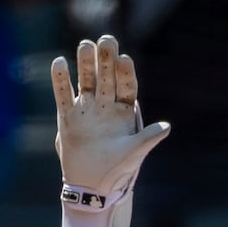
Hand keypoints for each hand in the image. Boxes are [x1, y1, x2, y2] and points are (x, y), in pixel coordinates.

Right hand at [52, 36, 170, 226]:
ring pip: (85, 81)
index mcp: (124, 111)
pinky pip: (63, 95)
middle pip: (106, 77)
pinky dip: (61, 80)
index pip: (126, 86)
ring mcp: (86, 109)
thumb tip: (166, 127)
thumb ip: (147, 139)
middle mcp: (105, 106)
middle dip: (106, 59)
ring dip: (85, 64)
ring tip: (84, 45)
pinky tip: (60, 62)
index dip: (125, 72)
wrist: (92, 186)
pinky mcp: (67, 117)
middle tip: (107, 40)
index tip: (125, 58)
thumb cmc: (117, 170)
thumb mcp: (134, 155)